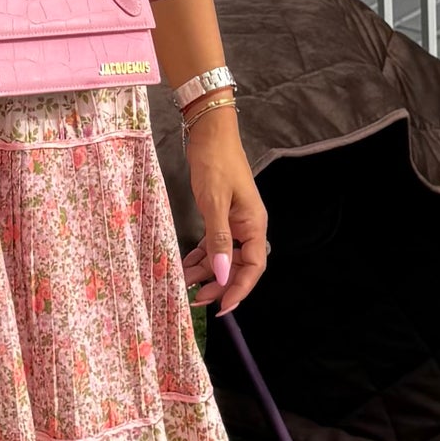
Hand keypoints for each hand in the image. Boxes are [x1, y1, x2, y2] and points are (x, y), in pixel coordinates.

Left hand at [180, 112, 266, 316]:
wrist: (210, 133)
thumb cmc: (215, 163)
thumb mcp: (214, 203)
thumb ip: (219, 240)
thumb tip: (222, 274)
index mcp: (254, 224)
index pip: (253, 267)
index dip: (239, 289)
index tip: (222, 307)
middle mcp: (248, 226)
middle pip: (238, 265)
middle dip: (218, 284)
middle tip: (196, 299)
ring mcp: (234, 221)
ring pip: (223, 256)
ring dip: (206, 272)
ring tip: (185, 283)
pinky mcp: (221, 215)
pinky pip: (214, 244)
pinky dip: (201, 256)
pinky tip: (187, 264)